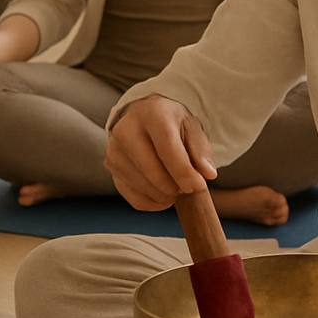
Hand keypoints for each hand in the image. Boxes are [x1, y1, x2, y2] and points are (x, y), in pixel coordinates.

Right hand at [103, 95, 217, 210]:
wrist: (144, 116)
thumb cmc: (171, 123)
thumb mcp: (191, 128)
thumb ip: (201, 151)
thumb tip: (207, 174)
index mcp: (151, 114)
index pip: (166, 148)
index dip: (183, 172)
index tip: (198, 187)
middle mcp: (126, 129)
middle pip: (151, 170)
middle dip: (173, 186)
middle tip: (187, 188)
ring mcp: (114, 150)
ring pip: (142, 186)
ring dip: (164, 195)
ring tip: (175, 187)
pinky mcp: (110, 168)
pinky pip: (133, 197)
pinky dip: (152, 202)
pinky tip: (163, 194)